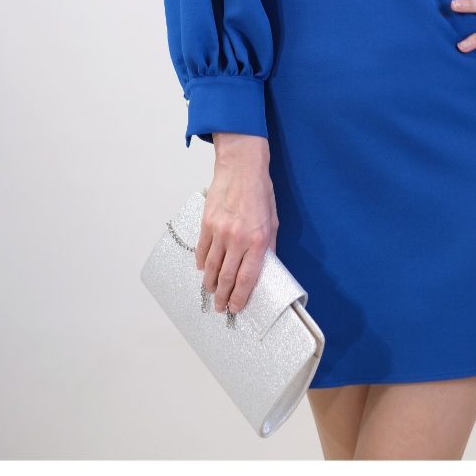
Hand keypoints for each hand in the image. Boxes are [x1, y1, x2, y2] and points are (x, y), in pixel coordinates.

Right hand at [196, 133, 278, 315]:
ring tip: (212, 293)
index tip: (237, 308)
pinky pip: (202, 251)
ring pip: (211, 268)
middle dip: (223, 297)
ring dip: (210, 285)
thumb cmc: (260, 191)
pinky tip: (204, 270)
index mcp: (257, 240)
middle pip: (226, 278)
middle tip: (221, 308)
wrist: (241, 167)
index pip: (247, 279)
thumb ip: (268, 246)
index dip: (240, 298)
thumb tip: (264, 267)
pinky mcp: (206, 224)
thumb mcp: (273, 221)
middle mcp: (237, 239)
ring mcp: (219, 232)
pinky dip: (202, 264)